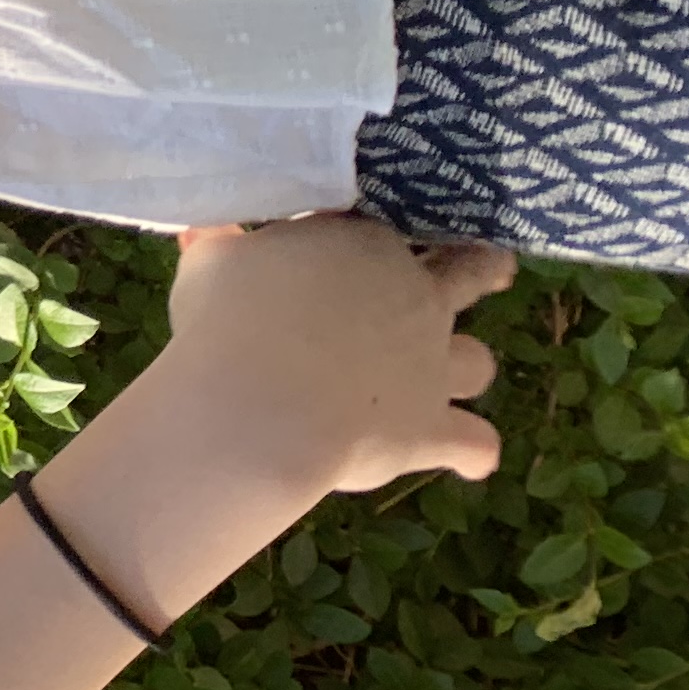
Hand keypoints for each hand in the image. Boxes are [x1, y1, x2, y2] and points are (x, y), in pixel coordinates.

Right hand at [157, 214, 516, 497]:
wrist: (259, 406)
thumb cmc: (228, 319)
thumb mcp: (210, 266)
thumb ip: (217, 243)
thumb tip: (203, 228)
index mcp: (365, 246)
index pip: (380, 228)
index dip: (368, 238)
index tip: (349, 245)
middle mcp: (415, 297)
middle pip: (469, 271)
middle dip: (479, 268)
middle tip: (484, 269)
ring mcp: (432, 364)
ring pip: (478, 362)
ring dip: (465, 367)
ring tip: (451, 373)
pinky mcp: (432, 426)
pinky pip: (474, 442)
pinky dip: (472, 451)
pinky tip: (471, 461)